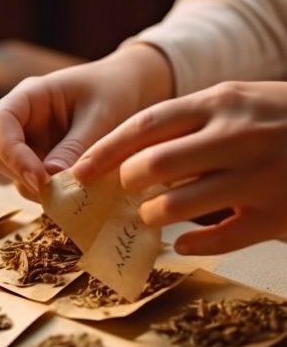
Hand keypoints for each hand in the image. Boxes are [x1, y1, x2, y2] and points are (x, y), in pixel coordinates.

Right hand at [0, 44, 172, 199]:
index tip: (40, 179)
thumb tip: (50, 178)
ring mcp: (29, 143)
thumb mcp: (101, 116)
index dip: (13, 153)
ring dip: (36, 189)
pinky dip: (49, 194)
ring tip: (72, 194)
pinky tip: (75, 194)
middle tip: (57, 193)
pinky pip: (33, 184)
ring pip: (13, 174)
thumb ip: (76, 146)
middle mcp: (22, 121)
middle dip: (22, 175)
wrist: (128, 94)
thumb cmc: (115, 93)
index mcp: (30, 96)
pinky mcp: (40, 163)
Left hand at [73, 81, 286, 254]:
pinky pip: (214, 240)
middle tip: (124, 192)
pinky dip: (189, 244)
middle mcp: (237, 137)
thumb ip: (188, 126)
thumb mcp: (237, 105)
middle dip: (127, 184)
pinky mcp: (275, 217)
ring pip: (174, 207)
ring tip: (152, 216)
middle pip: (153, 165)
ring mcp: (258, 178)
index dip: (106, 149)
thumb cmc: (279, 122)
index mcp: (222, 103)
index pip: (147, 124)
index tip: (79, 171)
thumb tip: (130, 159)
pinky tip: (184, 241)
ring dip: (151, 217)